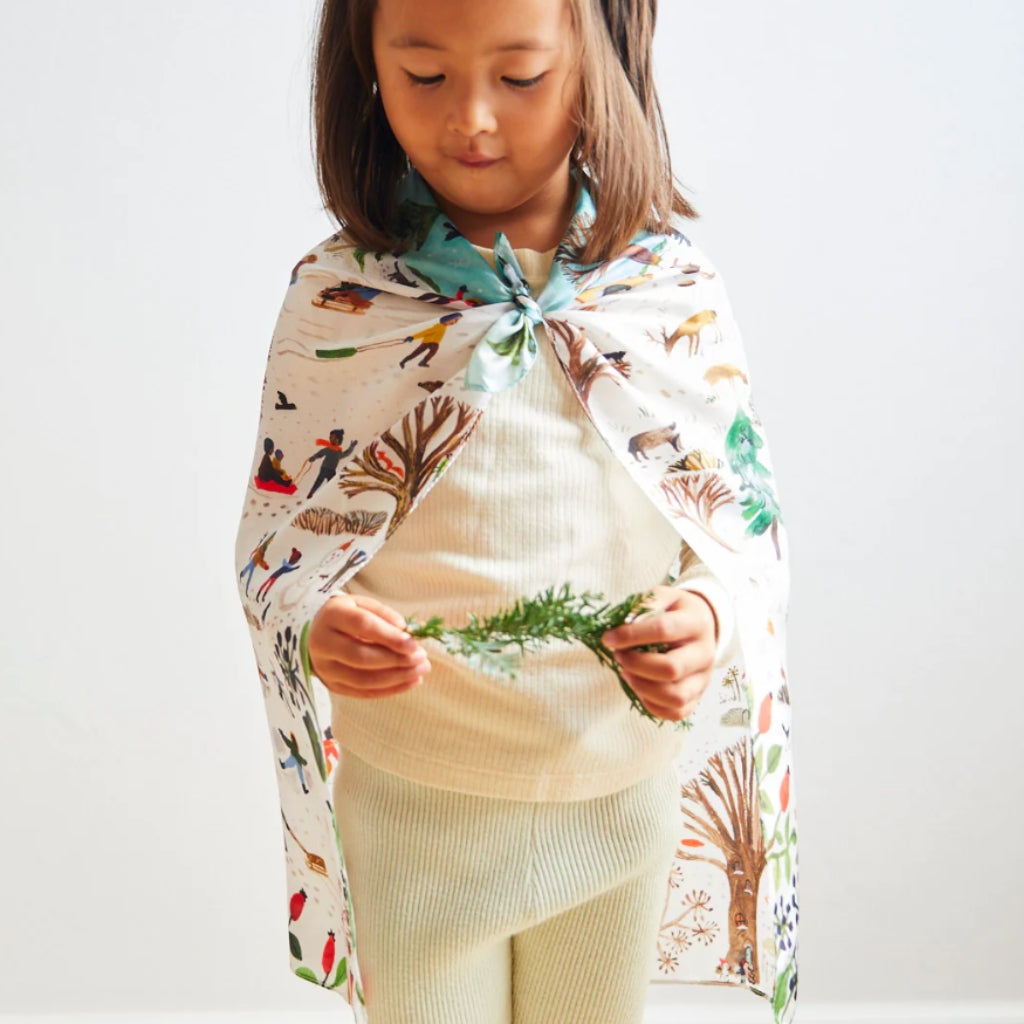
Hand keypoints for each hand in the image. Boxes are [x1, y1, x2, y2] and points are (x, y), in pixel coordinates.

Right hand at [308, 594, 430, 698]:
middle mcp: (323, 644)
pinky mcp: (332, 685)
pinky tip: (410, 682)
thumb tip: (405, 631)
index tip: (414, 644)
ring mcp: (325, 668)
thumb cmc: (346, 615)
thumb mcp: (362, 604)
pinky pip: (363, 693)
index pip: (362, 626)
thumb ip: (383, 614)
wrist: (315, 632)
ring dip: (396, 678)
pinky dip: (390, 689)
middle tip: (422, 658)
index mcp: (332, 616)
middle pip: (361, 656)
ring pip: (363, 679)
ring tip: (421, 670)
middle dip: (395, 660)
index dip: (390, 637)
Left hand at [602, 585, 716, 721]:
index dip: (631, 635)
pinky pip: (676, 712)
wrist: (703, 624)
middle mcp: (705, 653)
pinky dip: (651, 704)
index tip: (608, 638)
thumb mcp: (664, 596)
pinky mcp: (698, 696)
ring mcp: (703, 678)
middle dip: (636, 664)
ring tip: (626, 672)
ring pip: (675, 696)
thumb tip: (620, 625)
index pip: (663, 630)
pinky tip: (638, 687)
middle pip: (671, 668)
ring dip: (642, 687)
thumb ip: (644, 606)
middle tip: (619, 656)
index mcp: (696, 622)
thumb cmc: (675, 611)